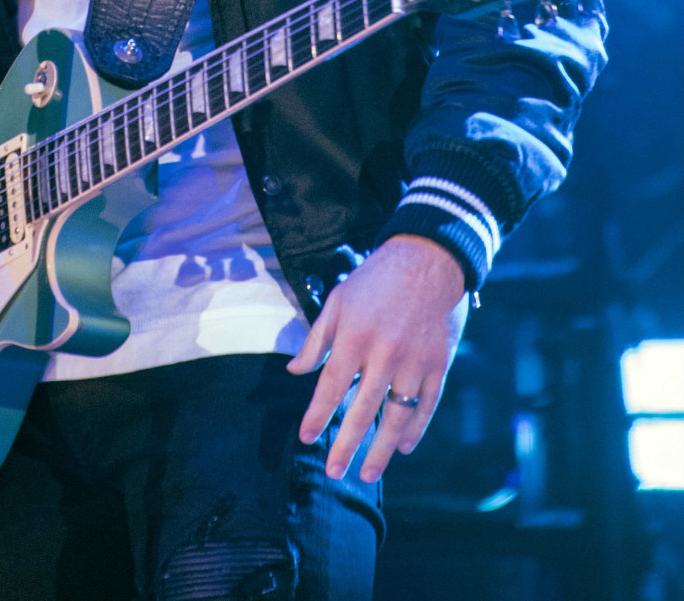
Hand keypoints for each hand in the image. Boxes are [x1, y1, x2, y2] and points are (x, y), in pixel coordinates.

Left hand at [286, 235, 467, 482]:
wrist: (428, 259)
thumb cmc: (375, 279)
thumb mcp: (338, 300)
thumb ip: (316, 339)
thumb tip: (295, 372)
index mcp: (355, 337)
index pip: (332, 387)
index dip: (317, 415)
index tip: (306, 438)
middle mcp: (385, 354)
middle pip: (362, 411)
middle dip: (346, 445)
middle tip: (335, 472)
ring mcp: (415, 363)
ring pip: (397, 417)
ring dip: (381, 450)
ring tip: (368, 474)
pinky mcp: (439, 365)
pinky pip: (426, 406)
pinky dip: (415, 430)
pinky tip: (402, 447)